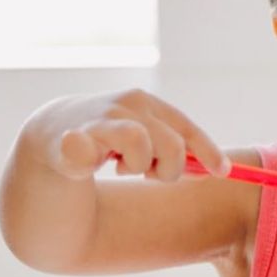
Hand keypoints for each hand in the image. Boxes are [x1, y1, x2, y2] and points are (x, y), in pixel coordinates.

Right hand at [34, 89, 229, 181]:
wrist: (53, 131)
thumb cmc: (111, 137)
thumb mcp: (148, 138)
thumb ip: (180, 150)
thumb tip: (221, 169)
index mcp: (148, 103)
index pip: (187, 129)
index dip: (208, 151)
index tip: (223, 172)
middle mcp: (126, 105)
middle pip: (172, 147)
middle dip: (168, 170)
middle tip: (148, 172)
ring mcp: (98, 119)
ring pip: (141, 151)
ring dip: (135, 168)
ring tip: (118, 164)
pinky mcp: (70, 139)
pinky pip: (88, 154)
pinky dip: (92, 161)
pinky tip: (92, 162)